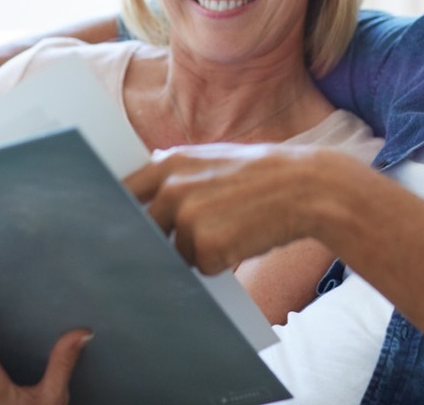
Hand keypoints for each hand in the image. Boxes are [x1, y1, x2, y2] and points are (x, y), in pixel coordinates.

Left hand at [125, 143, 360, 275]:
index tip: (114, 227)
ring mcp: (186, 218)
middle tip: (199, 230)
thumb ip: (177, 170)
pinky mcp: (205, 246)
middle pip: (146, 230)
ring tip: (232, 226)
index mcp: (169, 163)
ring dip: (197, 250)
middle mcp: (171, 188)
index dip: (119, 213)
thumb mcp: (213, 156)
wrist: (309, 187)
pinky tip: (242, 239)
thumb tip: (142, 180)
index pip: (122, 193)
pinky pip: (200, 267)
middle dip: (164, 238)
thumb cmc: (262, 174)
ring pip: (175, 252)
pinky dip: (219, 263)